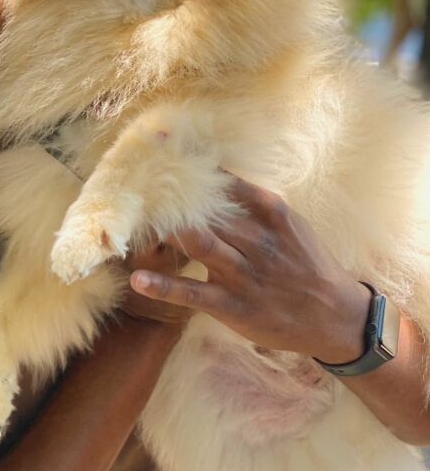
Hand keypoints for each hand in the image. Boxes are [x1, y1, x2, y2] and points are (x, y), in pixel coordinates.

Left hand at [129, 178, 371, 362]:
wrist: (335, 317)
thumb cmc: (305, 264)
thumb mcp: (287, 225)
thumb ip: (252, 203)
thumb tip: (213, 177)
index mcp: (270, 212)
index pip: (225, 183)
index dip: (191, 170)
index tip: (161, 153)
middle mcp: (256, 239)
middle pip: (206, 211)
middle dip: (172, 198)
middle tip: (137, 184)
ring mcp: (243, 273)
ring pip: (198, 243)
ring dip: (166, 231)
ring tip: (134, 220)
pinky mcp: (233, 305)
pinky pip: (193, 292)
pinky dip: (164, 286)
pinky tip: (138, 279)